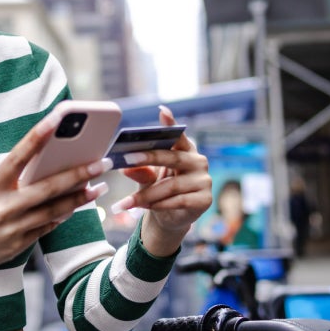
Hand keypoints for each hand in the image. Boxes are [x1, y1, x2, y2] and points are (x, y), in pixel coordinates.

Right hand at [0, 113, 110, 296]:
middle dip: (80, 174)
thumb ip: (6, 183)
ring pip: (54, 211)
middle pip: (49, 187)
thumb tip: (39, 173)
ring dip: (79, 198)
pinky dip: (61, 217)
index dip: (39, 135)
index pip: (18, 155)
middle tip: (102, 163)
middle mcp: (2, 208)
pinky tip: (74, 208)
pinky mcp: (16, 247)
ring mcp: (11, 229)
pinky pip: (45, 228)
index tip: (59, 119)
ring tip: (99, 187)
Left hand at [110, 106, 212, 255]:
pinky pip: (179, 201)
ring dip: (147, 194)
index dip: (171, 123)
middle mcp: (198, 162)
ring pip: (171, 185)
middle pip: (172, 157)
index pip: (178, 135)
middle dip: (149, 158)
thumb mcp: (148, 179)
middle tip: (127, 159)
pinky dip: (160, 205)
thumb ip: (141, 171)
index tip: (162, 112)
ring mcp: (204, 180)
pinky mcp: (205, 199)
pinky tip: (145, 207)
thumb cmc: (160, 191)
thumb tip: (125, 168)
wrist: (171, 219)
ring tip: (126, 202)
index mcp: (185, 150)